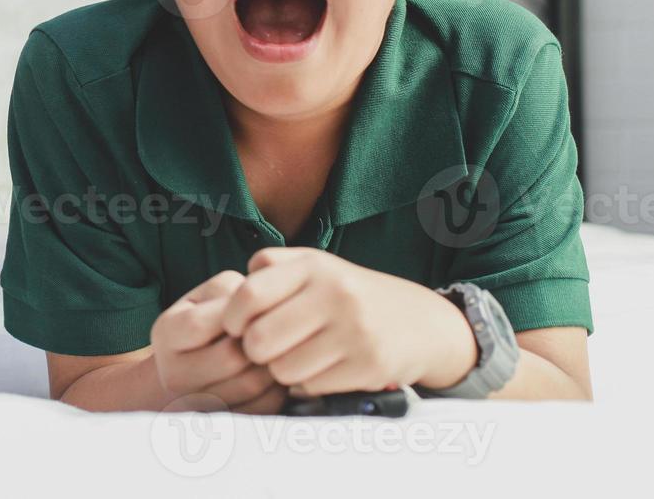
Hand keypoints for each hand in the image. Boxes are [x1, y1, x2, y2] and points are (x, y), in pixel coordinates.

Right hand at [150, 271, 288, 413]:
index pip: (198, 324)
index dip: (233, 315)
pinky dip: (277, 387)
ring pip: (252, 384)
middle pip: (230, 358)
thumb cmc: (208, 321)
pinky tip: (270, 373)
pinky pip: (264, 406)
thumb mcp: (206, 296)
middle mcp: (173, 376)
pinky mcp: (225, 425)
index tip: (247, 312)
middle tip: (270, 329)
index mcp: (165, 335)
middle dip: (258, 339)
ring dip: (271, 362)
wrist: (192, 369)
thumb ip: (228, 293)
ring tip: (274, 349)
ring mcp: (197, 406)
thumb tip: (260, 313)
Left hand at [221, 248, 477, 395]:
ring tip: (295, 357)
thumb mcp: (317, 266)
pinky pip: (310, 386)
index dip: (232, 317)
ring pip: (282, 369)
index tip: (235, 326)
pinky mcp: (369, 365)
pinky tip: (321, 368)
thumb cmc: (350, 295)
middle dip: (254, 350)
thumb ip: (271, 268)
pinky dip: (307, 383)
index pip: (248, 294)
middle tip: (264, 349)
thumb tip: (232, 292)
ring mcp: (355, 331)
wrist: (421, 322)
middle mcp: (335, 294)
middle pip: (259, 339)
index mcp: (314, 266)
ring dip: (280, 370)